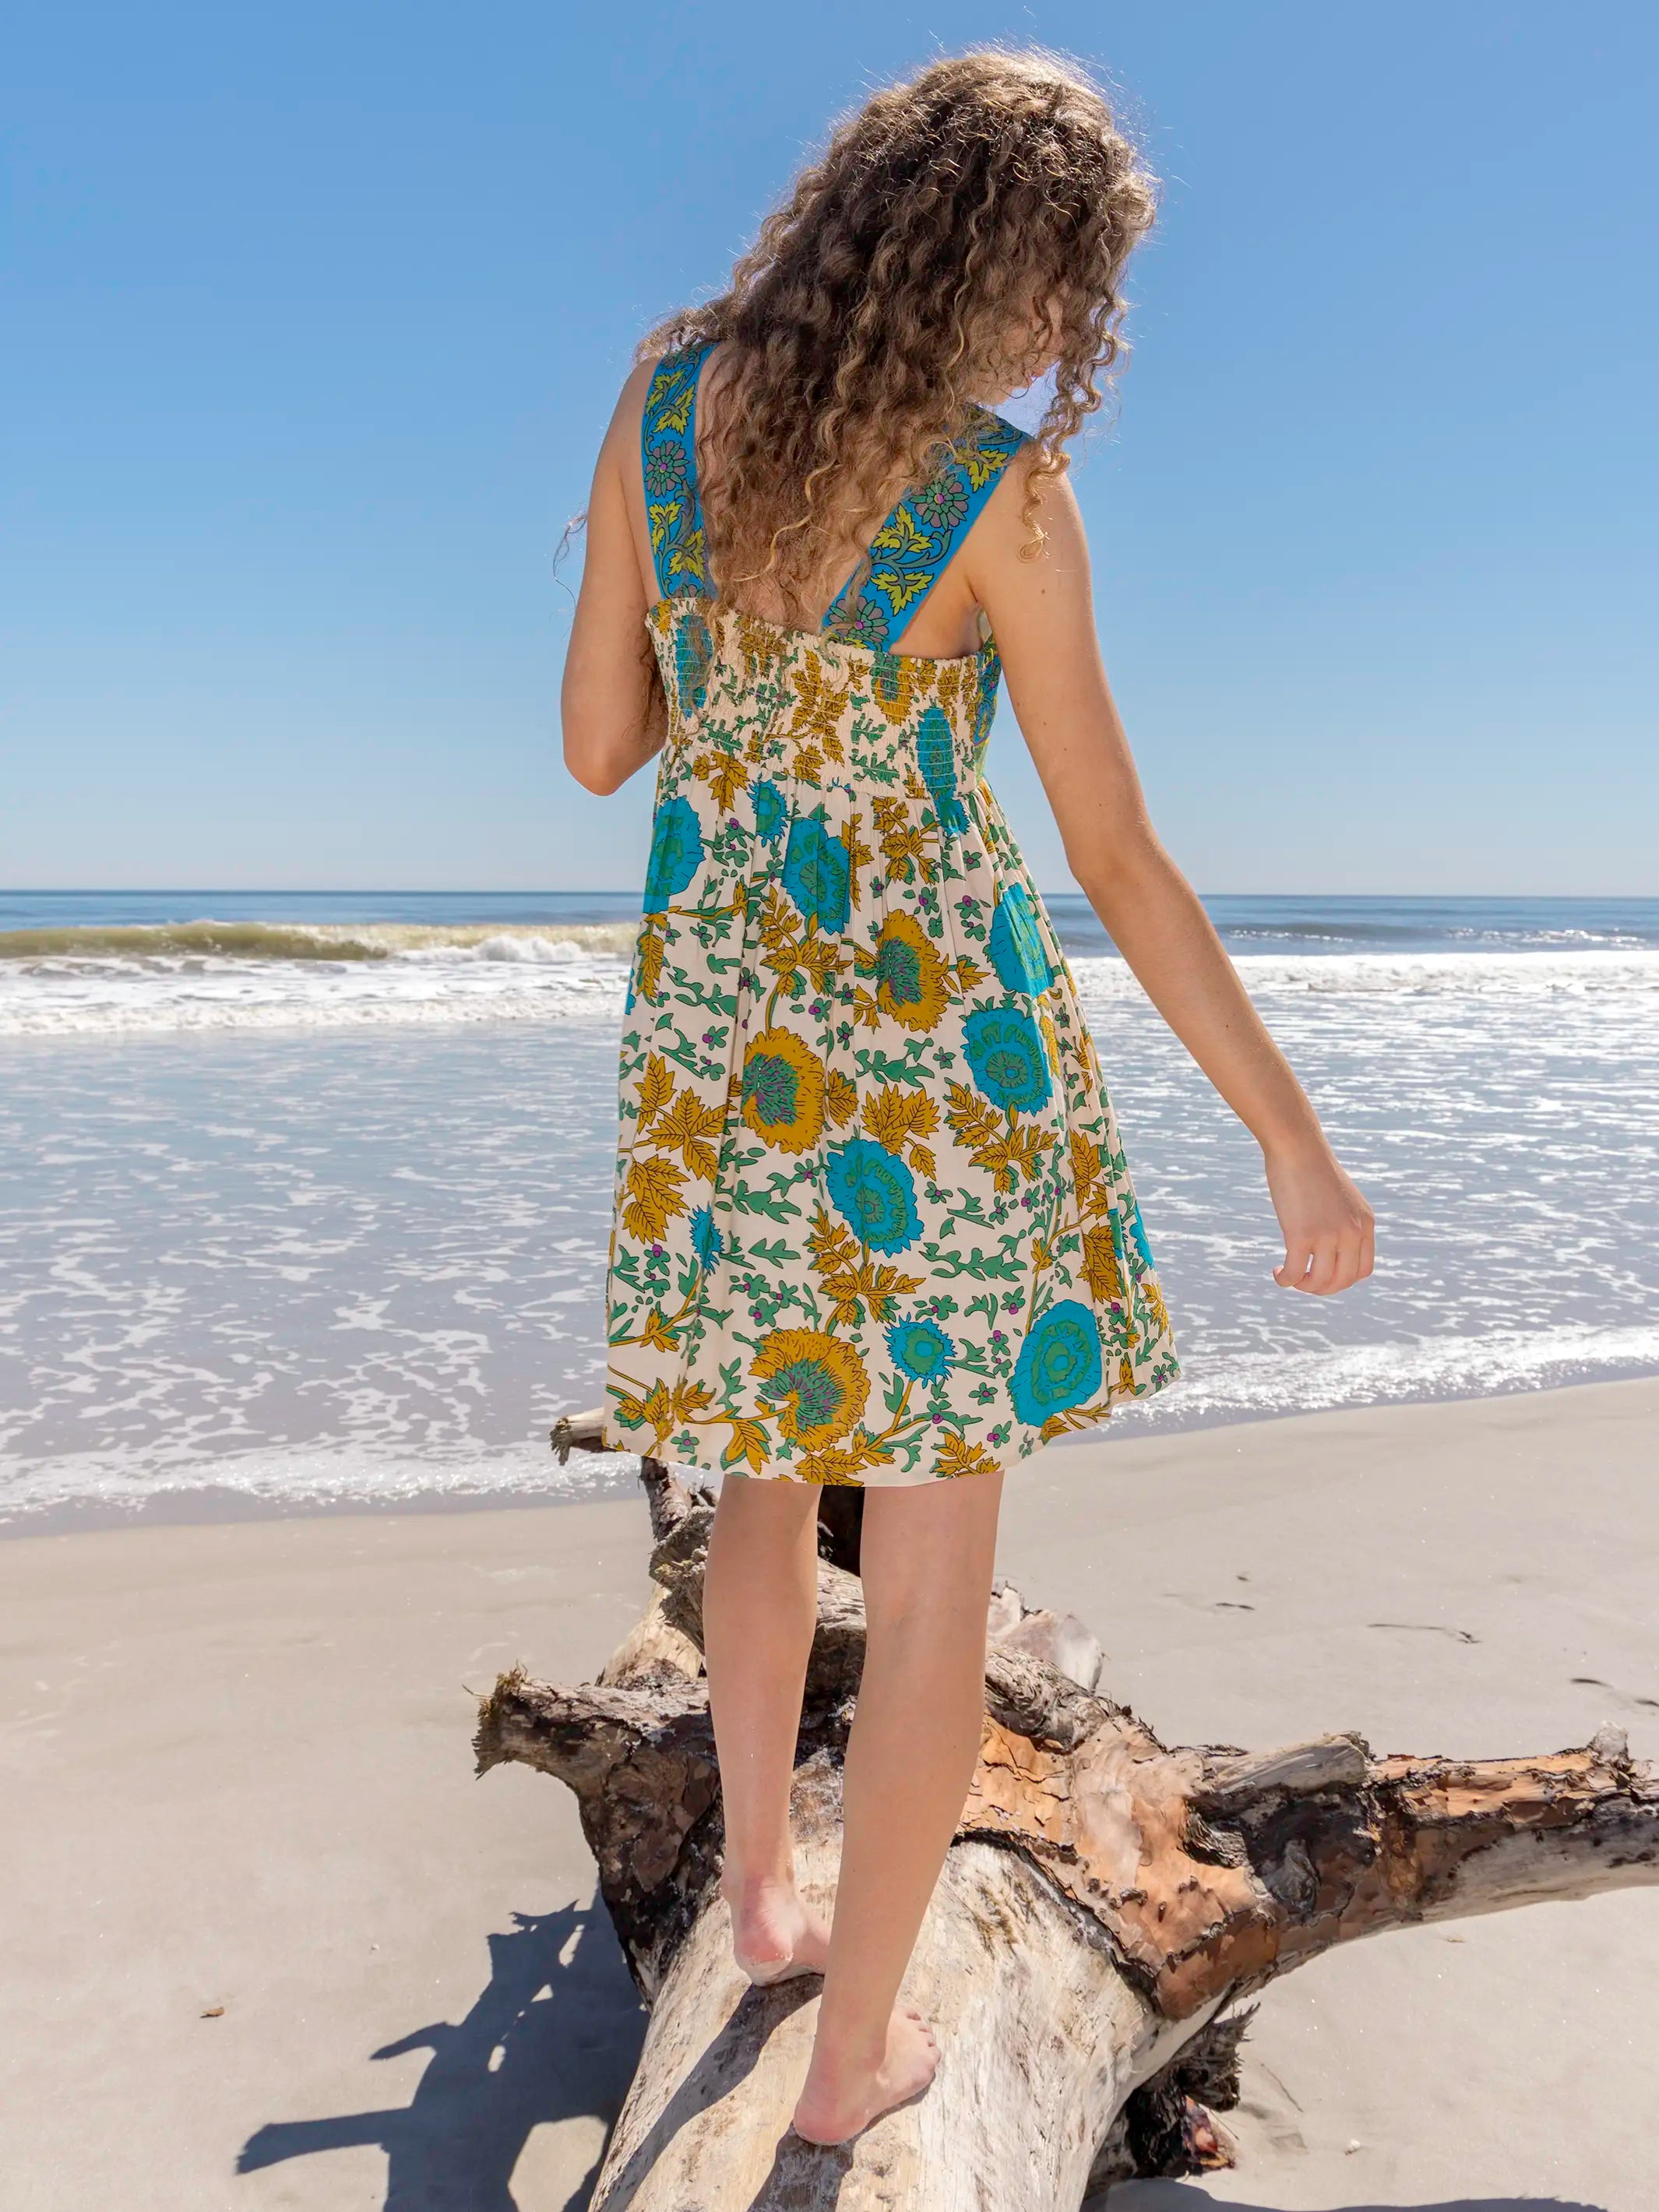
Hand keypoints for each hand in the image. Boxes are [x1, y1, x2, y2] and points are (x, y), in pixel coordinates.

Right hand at [1263, 1138, 1374, 1294]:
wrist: (1298, 1148)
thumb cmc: (1313, 1169)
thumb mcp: (1340, 1198)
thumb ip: (1344, 1221)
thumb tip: (1331, 1247)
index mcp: (1365, 1224)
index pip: (1362, 1270)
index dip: (1342, 1280)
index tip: (1322, 1274)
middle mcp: (1352, 1232)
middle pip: (1343, 1281)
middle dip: (1321, 1288)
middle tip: (1303, 1281)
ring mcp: (1328, 1234)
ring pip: (1320, 1282)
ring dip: (1303, 1286)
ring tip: (1289, 1277)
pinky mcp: (1302, 1235)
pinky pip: (1296, 1273)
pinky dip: (1286, 1280)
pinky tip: (1277, 1273)